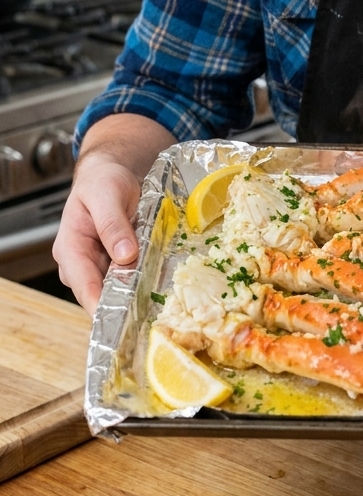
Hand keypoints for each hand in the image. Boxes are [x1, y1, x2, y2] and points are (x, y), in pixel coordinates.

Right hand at [53, 113, 173, 313]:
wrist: (111, 173)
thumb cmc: (102, 181)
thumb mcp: (106, 194)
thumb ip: (113, 224)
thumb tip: (124, 256)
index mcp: (69, 248)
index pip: (84, 285)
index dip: (101, 306)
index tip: (122, 322)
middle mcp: (80, 264)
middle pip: (100, 294)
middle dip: (123, 306)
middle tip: (151, 318)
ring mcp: (98, 266)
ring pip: (115, 291)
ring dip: (135, 297)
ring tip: (160, 309)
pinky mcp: (115, 265)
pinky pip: (127, 281)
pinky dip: (141, 285)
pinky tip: (159, 291)